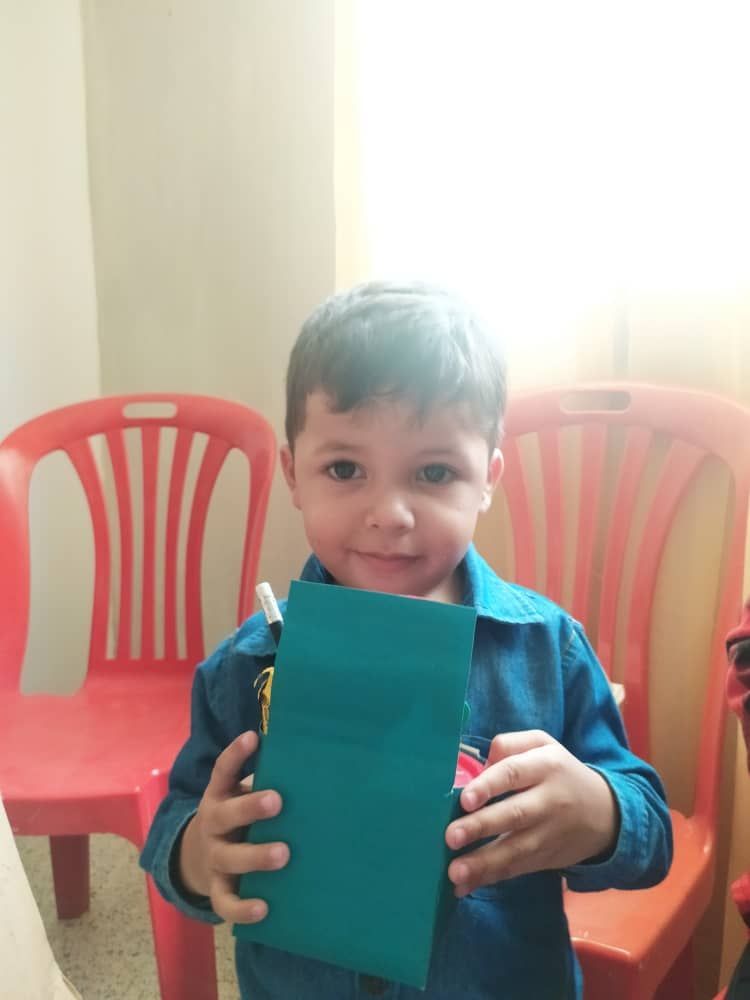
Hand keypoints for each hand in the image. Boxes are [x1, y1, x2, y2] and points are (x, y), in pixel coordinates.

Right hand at [179, 730, 288, 922]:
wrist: (199, 857)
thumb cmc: (238, 817)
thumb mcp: (240, 796)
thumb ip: (266, 782)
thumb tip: (311, 763)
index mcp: (219, 796)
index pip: (222, 771)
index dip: (235, 754)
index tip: (253, 738)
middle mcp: (213, 824)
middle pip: (226, 815)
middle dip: (250, 807)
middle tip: (277, 801)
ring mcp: (214, 857)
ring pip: (230, 858)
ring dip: (255, 856)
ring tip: (283, 854)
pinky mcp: (217, 888)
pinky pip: (225, 902)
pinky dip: (242, 908)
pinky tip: (263, 908)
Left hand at [445, 730, 617, 896]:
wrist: (606, 813)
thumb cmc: (559, 771)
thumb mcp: (542, 744)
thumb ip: (509, 745)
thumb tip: (481, 765)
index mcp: (546, 765)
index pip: (514, 772)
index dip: (489, 785)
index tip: (465, 800)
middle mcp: (549, 800)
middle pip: (514, 814)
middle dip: (481, 827)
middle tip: (451, 837)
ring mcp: (549, 833)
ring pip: (515, 849)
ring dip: (483, 863)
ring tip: (455, 872)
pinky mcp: (547, 858)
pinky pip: (517, 869)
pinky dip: (490, 878)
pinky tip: (464, 886)